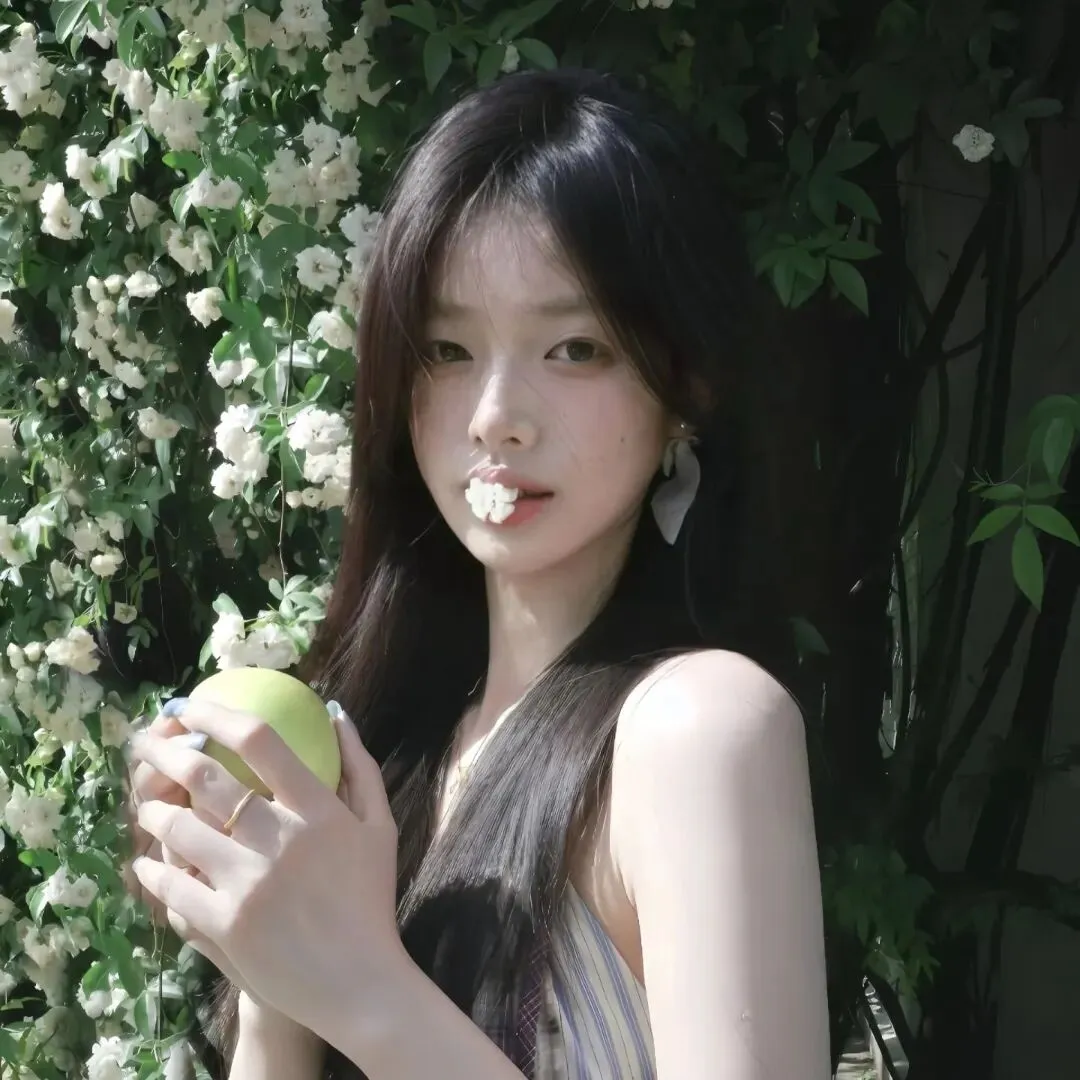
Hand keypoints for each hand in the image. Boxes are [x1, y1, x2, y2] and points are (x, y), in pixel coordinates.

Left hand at [126, 697, 402, 1040]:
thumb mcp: (380, 826)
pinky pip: (171, 886)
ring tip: (149, 806)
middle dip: (165, 751)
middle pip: (206, 778)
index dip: (216, 714)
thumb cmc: (370, 898)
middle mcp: (280, 840)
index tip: (192, 705)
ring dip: (155, 811)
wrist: (360, 982)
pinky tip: (147, 861)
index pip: (259, 741)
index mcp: (318, 810)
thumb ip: (359, 765)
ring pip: (179, 830)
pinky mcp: (226, 925)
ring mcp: (249, 883)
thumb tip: (334, 710)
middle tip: (149, 742)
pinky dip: (152, 868)